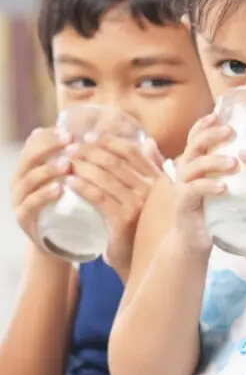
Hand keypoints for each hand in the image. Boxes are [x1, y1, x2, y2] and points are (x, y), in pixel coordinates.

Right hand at [11, 128, 71, 246]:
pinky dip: (44, 194)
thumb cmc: (68, 206)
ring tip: (67, 164)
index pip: (34, 143)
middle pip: (29, 156)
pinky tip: (59, 189)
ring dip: (48, 168)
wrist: (59, 243)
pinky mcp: (23, 218)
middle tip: (70, 140)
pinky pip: (30, 203)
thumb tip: (96, 135)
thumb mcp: (69, 180)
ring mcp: (19, 199)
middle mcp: (19, 180)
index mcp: (29, 167)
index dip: (51, 135)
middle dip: (49, 146)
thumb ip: (75, 160)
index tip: (70, 131)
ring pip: (29, 179)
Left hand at [65, 135, 162, 275]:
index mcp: (158, 180)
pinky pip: (98, 196)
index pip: (131, 152)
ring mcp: (138, 205)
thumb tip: (149, 142)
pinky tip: (69, 181)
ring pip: (104, 177)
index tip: (87, 136)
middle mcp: (151, 191)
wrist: (140, 260)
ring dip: (81, 166)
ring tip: (65, 162)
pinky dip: (82, 186)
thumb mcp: (149, 195)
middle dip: (88, 152)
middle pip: (114, 162)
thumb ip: (152, 168)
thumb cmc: (141, 224)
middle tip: (69, 148)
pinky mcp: (122, 220)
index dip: (108, 141)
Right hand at [174, 113, 237, 254]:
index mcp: (194, 162)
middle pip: (195, 145)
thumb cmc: (213, 210)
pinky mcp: (183, 202)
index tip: (220, 115)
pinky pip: (194, 189)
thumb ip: (233, 172)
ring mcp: (182, 185)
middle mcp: (185, 169)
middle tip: (231, 132)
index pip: (195, 136)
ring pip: (195, 165)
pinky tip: (223, 187)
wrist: (195, 239)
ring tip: (234, 163)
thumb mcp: (222, 186)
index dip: (205, 124)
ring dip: (214, 161)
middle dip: (212, 135)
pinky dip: (208, 186)